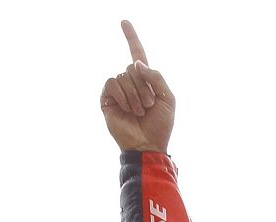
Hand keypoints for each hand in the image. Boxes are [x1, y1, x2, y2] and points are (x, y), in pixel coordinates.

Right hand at [100, 21, 175, 152]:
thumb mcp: (168, 98)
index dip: (131, 38)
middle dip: (144, 87)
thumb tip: (136, 63)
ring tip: (139, 112)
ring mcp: (118, 91)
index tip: (124, 22)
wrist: (148, 145)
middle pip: (133, 67)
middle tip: (148, 106)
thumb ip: (156, 77)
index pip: (136, 54)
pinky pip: (112, 83)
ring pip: (123, 76)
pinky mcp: (107, 99)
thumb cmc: (161, 125)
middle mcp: (130, 83)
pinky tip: (127, 108)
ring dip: (135, 95)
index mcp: (145, 80)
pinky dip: (122, 95)